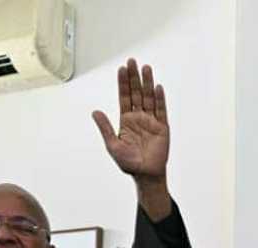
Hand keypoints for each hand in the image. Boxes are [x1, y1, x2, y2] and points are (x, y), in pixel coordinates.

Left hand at [93, 59, 168, 179]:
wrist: (146, 175)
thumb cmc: (129, 163)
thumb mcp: (113, 145)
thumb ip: (105, 128)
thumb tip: (95, 112)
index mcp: (126, 121)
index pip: (124, 97)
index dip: (123, 83)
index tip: (122, 69)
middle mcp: (139, 118)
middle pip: (136, 93)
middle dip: (134, 77)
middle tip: (132, 62)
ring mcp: (151, 121)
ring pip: (149, 98)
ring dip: (147, 83)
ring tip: (146, 68)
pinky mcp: (162, 128)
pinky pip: (161, 110)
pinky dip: (159, 99)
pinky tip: (157, 88)